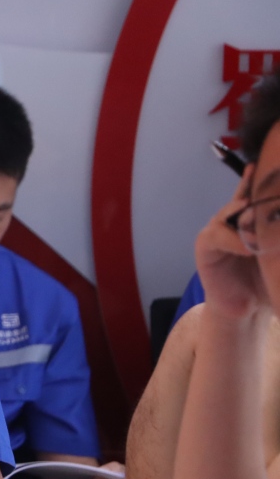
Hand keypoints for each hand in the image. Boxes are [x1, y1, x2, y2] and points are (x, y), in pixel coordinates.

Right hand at [195, 164, 268, 318]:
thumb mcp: (279, 257)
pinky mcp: (206, 247)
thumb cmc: (266, 283)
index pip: (259, 196)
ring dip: (243, 212)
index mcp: (253, 220)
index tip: (271, 168)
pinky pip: (216, 236)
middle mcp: (234, 221)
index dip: (264, 182)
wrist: (244, 311)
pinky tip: (248, 248)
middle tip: (267, 181)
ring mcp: (218, 231)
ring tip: (254, 211)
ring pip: (229, 213)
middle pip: (243, 199)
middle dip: (254, 190)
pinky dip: (233, 240)